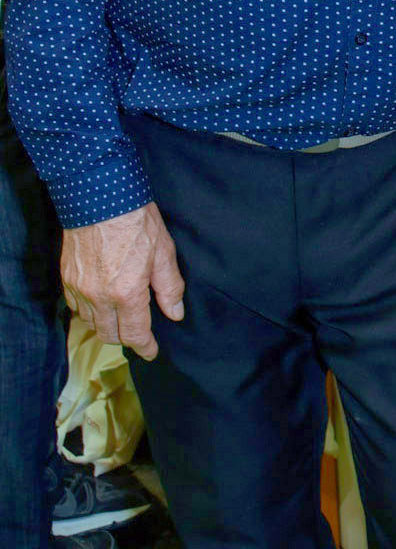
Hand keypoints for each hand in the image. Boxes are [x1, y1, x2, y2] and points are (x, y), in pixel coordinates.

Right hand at [61, 202, 184, 363]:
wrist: (100, 196)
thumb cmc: (136, 221)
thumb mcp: (163, 252)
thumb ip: (169, 288)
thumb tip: (174, 313)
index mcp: (126, 293)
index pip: (134, 334)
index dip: (145, 347)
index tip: (151, 351)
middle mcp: (99, 297)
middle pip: (110, 334)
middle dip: (126, 338)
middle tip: (139, 332)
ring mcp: (79, 288)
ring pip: (91, 323)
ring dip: (106, 325)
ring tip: (121, 317)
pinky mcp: (67, 278)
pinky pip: (75, 307)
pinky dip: (88, 311)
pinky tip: (100, 302)